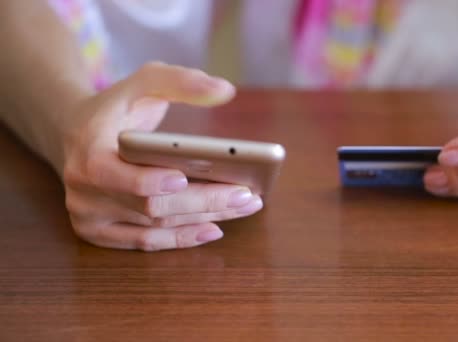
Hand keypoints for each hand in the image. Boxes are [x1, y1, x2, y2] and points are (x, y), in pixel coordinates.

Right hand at [61, 62, 262, 250]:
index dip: (147, 180)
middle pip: (149, 206)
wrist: (77, 136)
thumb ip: (180, 82)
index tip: (184, 178)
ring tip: (245, 206)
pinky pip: (146, 243)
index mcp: (87, 150)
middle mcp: (83, 190)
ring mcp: (89, 217)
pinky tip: (215, 228)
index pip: (112, 173)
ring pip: (154, 227)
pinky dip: (182, 238)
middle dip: (201, 201)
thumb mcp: (143, 83)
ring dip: (203, 219)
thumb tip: (224, 90)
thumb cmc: (117, 108)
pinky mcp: (100, 234)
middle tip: (246, 194)